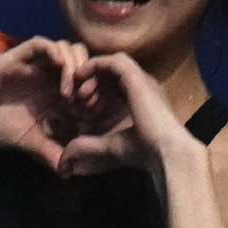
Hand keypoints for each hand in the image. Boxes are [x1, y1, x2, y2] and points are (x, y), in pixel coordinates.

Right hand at [0, 37, 88, 168]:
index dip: (97, 92)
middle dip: (91, 77)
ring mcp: (35, 64)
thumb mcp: (28, 142)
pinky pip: (43, 44)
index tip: (94, 112)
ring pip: (68, 48)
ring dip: (75, 65)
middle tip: (84, 100)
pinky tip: (58, 68)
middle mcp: (49, 75)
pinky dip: (56, 51)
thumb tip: (69, 171)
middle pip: (84, 60)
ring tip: (68, 92)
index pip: (88, 81)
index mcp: (56, 92)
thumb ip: (49, 152)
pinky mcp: (18, 56)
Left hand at [57, 53, 199, 176]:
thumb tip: (63, 166)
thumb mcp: (108, 148)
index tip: (83, 109)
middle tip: (76, 99)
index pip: (119, 86)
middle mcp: (145, 87)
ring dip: (92, 74)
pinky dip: (93, 66)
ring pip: (112, 64)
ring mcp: (142, 80)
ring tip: (78, 92)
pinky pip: (111, 61)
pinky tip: (79, 78)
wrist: (165, 151)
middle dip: (92, 83)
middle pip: (114, 73)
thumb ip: (86, 149)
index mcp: (144, 101)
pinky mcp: (135, 77)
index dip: (98, 93)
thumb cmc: (143, 153)